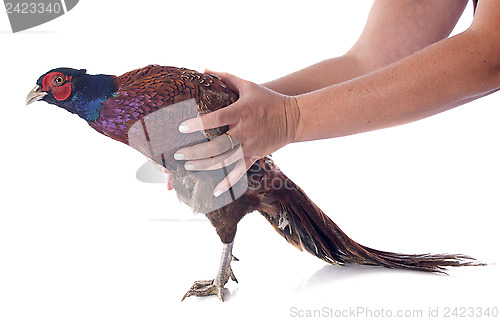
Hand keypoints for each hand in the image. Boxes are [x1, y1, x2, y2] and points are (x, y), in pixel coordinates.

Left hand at [174, 71, 300, 196]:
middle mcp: (244, 131)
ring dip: (205, 166)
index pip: (216, 119)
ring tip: (189, 166)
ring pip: (225, 161)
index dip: (198, 124)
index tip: (181, 128)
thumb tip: (205, 69)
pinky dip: (227, 183)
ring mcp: (250, 146)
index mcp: (241, 112)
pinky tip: (214, 192)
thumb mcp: (248, 85)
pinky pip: (240, 172)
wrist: (294, 118)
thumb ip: (226, 77)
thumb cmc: (268, 99)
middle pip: (216, 145)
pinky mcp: (255, 156)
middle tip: (178, 155)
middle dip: (195, 152)